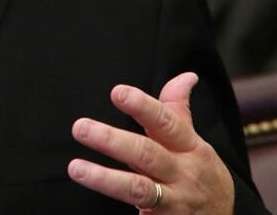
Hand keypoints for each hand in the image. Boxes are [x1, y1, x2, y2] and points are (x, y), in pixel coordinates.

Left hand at [67, 72, 233, 213]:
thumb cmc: (201, 174)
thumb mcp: (194, 143)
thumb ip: (178, 110)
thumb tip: (185, 76)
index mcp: (189, 147)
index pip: (166, 122)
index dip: (143, 106)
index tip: (117, 92)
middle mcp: (182, 173)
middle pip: (146, 154)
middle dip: (112, 140)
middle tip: (80, 127)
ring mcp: (173, 201)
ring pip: (138, 189)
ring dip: (104, 179)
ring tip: (75, 167)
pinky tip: (94, 205)